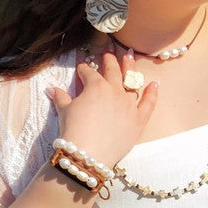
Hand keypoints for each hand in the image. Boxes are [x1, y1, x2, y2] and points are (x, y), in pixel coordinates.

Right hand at [48, 47, 158, 164]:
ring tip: (130, 55)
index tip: (82, 67)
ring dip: (130, 68)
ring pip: (131, 82)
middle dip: (109, 60)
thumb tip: (52, 89)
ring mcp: (129, 105)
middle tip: (109, 52)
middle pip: (112, 71)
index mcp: (95, 86)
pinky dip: (153, 93)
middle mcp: (114, 91)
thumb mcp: (64, 112)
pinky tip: (155, 83)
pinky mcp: (138, 120)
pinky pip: (148, 104)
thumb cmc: (74, 132)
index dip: (84, 69)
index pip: (88, 73)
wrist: (88, 155)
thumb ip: (61, 98)